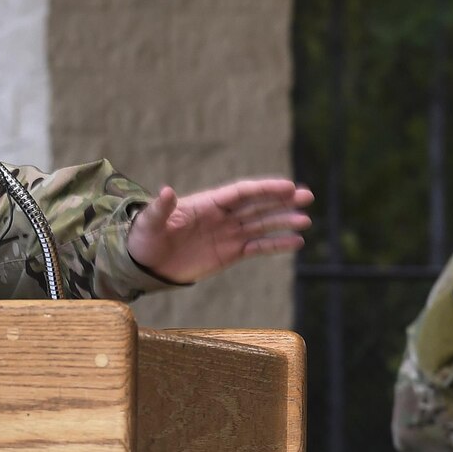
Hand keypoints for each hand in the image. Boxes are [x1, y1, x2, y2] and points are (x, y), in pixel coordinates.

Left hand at [125, 178, 314, 284]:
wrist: (145, 265)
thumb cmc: (145, 239)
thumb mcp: (149, 223)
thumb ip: (160, 208)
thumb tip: (166, 191)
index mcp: (206, 203)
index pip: (241, 193)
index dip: (264, 189)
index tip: (287, 187)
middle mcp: (222, 216)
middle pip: (257, 205)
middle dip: (282, 200)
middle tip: (307, 196)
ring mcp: (228, 234)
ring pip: (261, 225)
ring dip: (283, 222)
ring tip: (305, 221)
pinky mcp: (230, 253)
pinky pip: (257, 247)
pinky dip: (276, 245)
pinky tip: (296, 242)